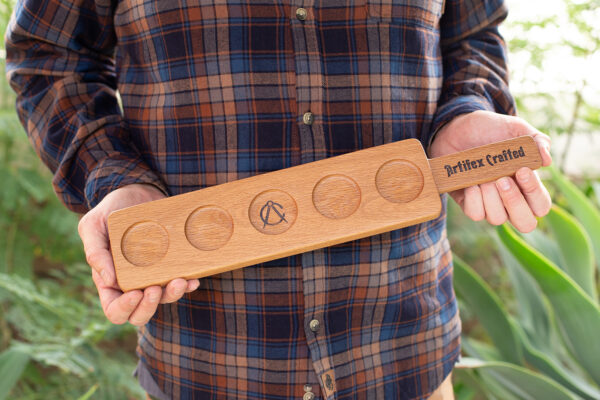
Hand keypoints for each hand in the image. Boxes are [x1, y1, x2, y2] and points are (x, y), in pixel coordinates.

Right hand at [78, 184, 199, 325]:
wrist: (138, 192)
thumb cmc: (111, 209)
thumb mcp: (94, 225)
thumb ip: (95, 252)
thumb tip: (110, 281)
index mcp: (108, 280)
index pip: (114, 310)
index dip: (124, 309)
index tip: (135, 293)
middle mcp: (131, 284)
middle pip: (139, 314)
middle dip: (149, 308)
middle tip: (155, 289)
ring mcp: (152, 276)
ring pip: (163, 300)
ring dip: (172, 296)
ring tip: (180, 281)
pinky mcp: (170, 266)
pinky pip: (180, 284)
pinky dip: (188, 285)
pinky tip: (193, 279)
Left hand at [429, 110, 551, 232]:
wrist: (456, 126)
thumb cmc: (490, 130)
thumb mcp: (516, 129)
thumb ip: (536, 140)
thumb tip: (546, 160)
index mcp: (526, 184)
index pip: (541, 205)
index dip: (535, 193)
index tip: (522, 170)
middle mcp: (509, 199)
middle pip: (524, 223)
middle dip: (515, 203)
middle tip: (502, 180)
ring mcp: (488, 203)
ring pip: (497, 219)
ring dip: (491, 197)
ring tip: (483, 176)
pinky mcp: (467, 202)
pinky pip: (475, 214)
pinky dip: (474, 199)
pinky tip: (471, 182)